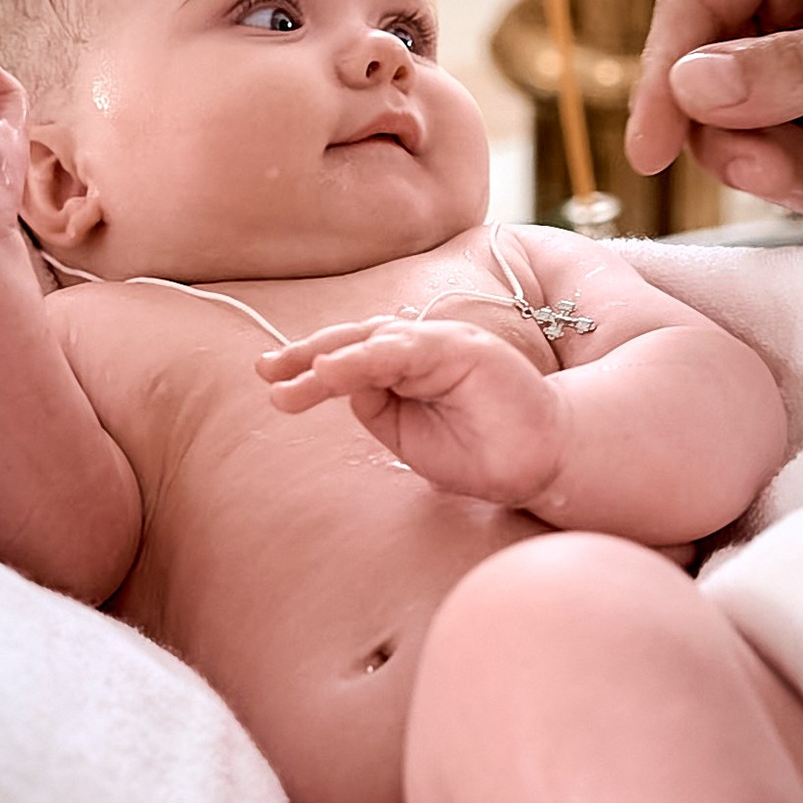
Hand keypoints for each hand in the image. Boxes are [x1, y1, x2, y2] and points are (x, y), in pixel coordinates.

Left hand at [258, 314, 565, 507]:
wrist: (537, 463)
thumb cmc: (476, 452)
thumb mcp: (405, 435)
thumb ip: (374, 407)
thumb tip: (340, 385)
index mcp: (408, 365)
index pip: (351, 355)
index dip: (309, 364)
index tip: (271, 382)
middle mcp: (422, 345)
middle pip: (354, 339)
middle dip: (305, 354)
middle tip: (266, 372)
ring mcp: (442, 342)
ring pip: (372, 341)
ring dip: (326, 360)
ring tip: (286, 380)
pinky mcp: (460, 349)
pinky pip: (400, 351)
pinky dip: (361, 359)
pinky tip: (329, 372)